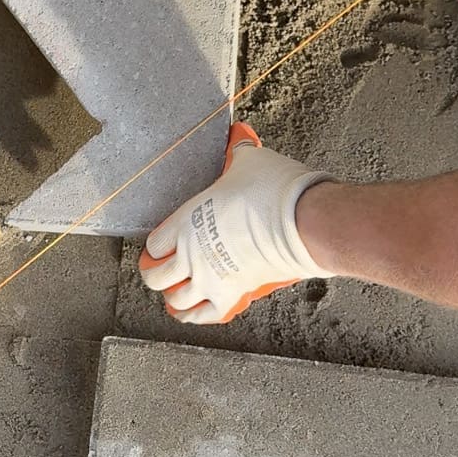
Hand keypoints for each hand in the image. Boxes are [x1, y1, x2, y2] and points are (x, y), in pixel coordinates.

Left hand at [139, 123, 332, 323]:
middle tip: (162, 270)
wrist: (303, 224)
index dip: (156, 246)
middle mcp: (191, 254)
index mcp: (186, 221)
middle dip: (157, 274)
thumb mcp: (248, 162)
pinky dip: (196, 314)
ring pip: (176, 300)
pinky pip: (204, 315)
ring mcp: (210, 278)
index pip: (154, 244)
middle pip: (156, 277)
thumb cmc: (275, 191)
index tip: (161, 245)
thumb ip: (236, 156)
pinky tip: (196, 310)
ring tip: (178, 291)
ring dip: (174, 296)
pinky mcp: (232, 295)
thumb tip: (239, 141)